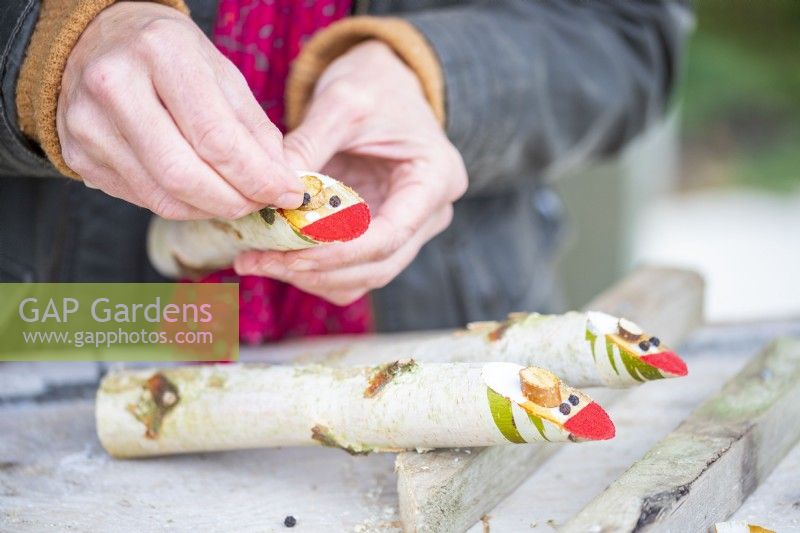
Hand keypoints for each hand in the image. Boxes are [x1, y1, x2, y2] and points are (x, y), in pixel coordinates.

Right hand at [57, 2, 303, 218]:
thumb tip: (282, 183)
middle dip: (236, 201)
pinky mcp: (80, 157)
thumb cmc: (171, 56)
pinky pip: (146, 200)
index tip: (288, 192)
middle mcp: (113, 86)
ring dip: (212, 209)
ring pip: (164, 198)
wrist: (100, 42)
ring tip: (238, 199)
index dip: (258, 177)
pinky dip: (184, 206)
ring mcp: (88, 126)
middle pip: (184, 175)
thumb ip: (255, 129)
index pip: (216, 138)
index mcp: (160, 52)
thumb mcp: (222, 74)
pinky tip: (202, 193)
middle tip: (263, 204)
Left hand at [234, 41, 467, 304]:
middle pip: (377, 267)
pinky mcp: (380, 235)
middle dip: (315, 270)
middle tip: (257, 261)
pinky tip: (275, 254)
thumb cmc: (374, 85)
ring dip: (310, 277)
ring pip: (361, 279)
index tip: (288, 251)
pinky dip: (313, 269)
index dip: (338, 252)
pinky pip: (349, 270)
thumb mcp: (342, 102)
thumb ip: (308, 146)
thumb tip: (268, 194)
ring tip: (256, 260)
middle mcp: (430, 215)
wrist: (386, 85)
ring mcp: (407, 230)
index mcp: (434, 180)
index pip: (390, 236)